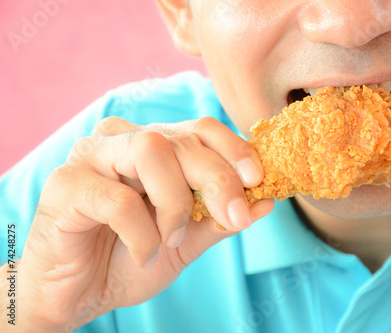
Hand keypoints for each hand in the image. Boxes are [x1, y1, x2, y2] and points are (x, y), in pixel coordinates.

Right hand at [13, 116, 273, 331]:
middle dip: (217, 178)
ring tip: (171, 238)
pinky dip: (142, 233)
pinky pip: (118, 198)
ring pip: (151, 152)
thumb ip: (221, 219)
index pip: (201, 128)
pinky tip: (144, 254)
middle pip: (181, 138)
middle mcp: (123, 140)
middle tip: (234, 216)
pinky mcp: (65, 184)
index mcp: (153, 145)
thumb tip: (268, 201)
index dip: (235, 150)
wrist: (77, 294)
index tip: (259, 180)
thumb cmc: (130, 259)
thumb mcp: (187, 240)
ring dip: (174, 202)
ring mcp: (91, 156)